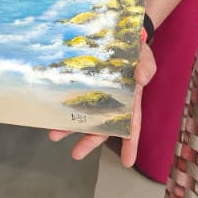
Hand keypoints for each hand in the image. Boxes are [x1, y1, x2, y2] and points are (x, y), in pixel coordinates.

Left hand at [49, 36, 156, 166]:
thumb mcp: (145, 56)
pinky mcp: (85, 85)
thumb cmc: (138, 50)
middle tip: (76, 154)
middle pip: (103, 127)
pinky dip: (64, 107)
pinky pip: (74, 99)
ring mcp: (97, 95)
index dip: (130, 144)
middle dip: (89, 141)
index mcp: (131, 100)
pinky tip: (51, 113)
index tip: (127, 163)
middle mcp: (113, 102)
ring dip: (70, 127)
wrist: (122, 34)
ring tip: (53, 135)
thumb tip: (141, 79)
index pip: (132, 125)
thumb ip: (145, 67)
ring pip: (84, 116)